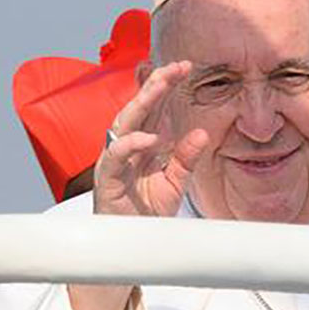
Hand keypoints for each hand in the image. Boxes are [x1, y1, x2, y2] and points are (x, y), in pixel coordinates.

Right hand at [93, 60, 209, 217]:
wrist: (133, 244)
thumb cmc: (147, 211)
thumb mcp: (175, 181)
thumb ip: (186, 157)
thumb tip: (201, 134)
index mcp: (142, 144)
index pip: (154, 108)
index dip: (167, 86)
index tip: (186, 67)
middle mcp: (126, 147)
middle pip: (140, 107)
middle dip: (157, 84)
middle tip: (177, 66)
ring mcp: (114, 160)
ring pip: (125, 122)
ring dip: (143, 101)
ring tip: (162, 84)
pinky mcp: (107, 178)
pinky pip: (116, 155)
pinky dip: (131, 144)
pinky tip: (150, 137)